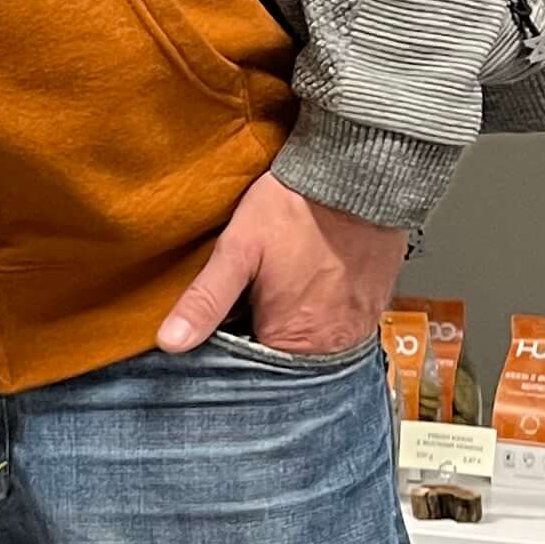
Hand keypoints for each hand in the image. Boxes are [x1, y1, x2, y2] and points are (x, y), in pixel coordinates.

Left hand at [155, 173, 406, 357]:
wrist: (357, 174)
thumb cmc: (295, 206)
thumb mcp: (238, 248)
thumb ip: (205, 300)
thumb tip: (170, 342)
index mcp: (292, 340)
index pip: (251, 369)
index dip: (233, 345)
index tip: (229, 318)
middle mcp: (330, 346)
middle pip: (283, 358)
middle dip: (263, 335)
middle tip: (256, 297)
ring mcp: (357, 329)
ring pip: (312, 345)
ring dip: (294, 327)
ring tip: (283, 290)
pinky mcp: (374, 309)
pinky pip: (341, 327)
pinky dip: (323, 314)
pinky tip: (309, 287)